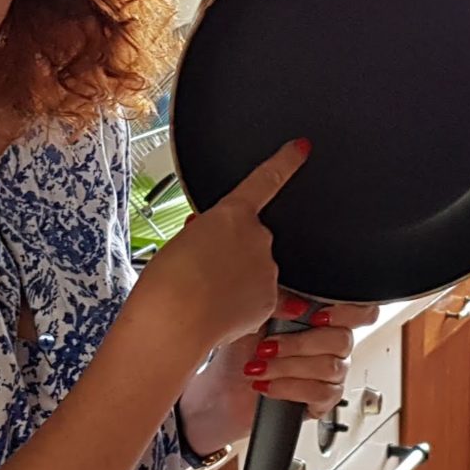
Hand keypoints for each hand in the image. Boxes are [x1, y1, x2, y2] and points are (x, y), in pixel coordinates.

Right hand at [131, 139, 308, 353]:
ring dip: (237, 278)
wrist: (173, 320)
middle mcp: (258, 238)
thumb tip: (218, 243)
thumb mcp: (183, 240)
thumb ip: (210, 233)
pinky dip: (242, 304)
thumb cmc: (167, 281)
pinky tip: (219, 310)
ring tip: (207, 293)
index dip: (286, 161)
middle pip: (252, 239)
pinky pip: (259, 297)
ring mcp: (267, 270)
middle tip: (204, 269)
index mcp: (233, 214)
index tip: (302, 148)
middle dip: (234, 251)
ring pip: (256, 270)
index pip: (266, 180)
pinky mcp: (270, 299)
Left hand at [238, 297, 379, 412]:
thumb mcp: (253, 318)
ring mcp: (329, 375)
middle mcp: (330, 347)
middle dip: (299, 344)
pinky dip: (289, 388)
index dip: (347, 313)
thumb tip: (298, 303)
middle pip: (343, 340)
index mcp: (321, 320)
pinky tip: (268, 386)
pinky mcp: (322, 401)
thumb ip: (278, 302)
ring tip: (259, 369)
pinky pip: (322, 393)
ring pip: (330, 367)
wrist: (222, 392)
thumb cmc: (239, 353)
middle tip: (266, 348)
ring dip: (287, 367)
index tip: (315, 317)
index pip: (359, 312)